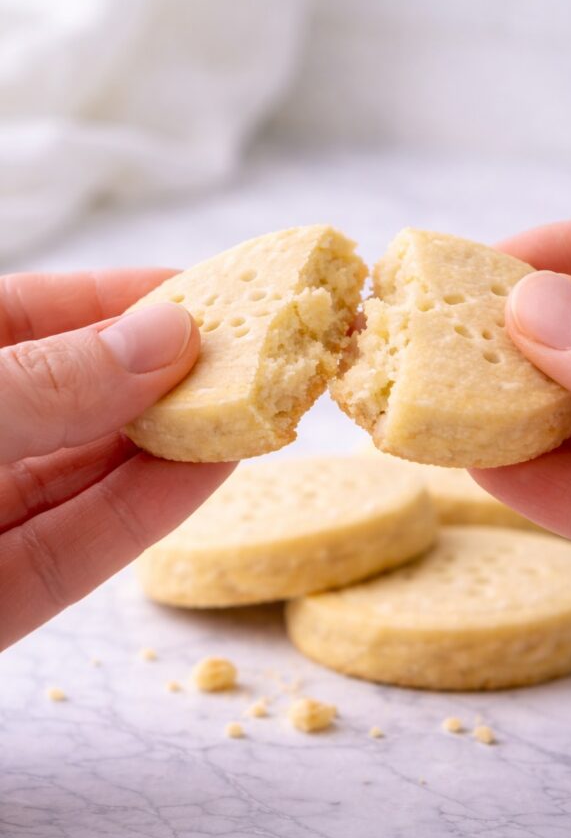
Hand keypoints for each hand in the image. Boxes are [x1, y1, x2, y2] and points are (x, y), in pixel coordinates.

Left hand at [0, 270, 233, 648]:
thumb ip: (47, 381)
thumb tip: (163, 338)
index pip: (43, 316)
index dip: (129, 301)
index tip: (213, 293)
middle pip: (85, 395)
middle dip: (171, 376)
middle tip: (260, 355)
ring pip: (94, 472)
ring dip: (178, 442)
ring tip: (258, 408)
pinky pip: (84, 544)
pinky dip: (150, 510)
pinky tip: (213, 471)